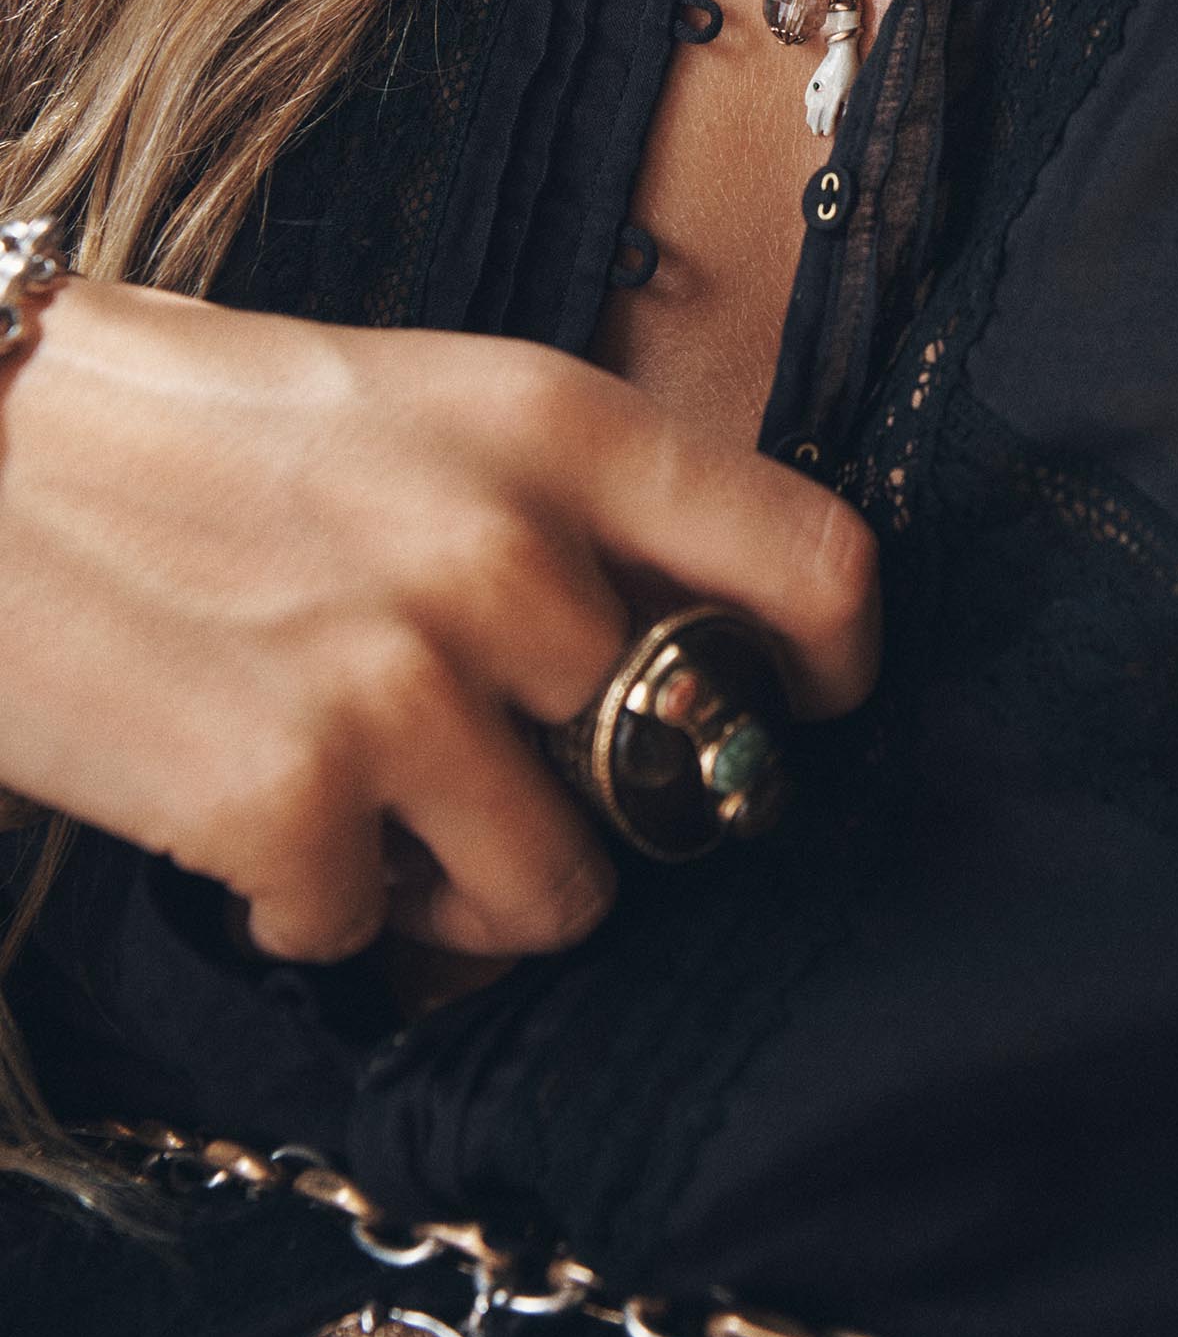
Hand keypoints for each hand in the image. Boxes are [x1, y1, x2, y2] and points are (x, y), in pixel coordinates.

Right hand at [0, 279, 876, 963]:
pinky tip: (247, 832)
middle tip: (493, 779)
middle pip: (671, 769)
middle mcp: (507, 550)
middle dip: (595, 804)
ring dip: (468, 888)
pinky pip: (372, 935)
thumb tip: (695, 643)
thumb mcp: (420, 401)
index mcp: (561, 425)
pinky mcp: (285, 796)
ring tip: (374, 821)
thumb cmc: (192, 429)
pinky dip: (311, 913)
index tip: (790, 709)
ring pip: (558, 891)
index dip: (826, 665)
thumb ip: (571, 504)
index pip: (813, 563)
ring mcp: (402, 679)